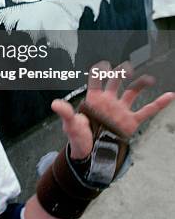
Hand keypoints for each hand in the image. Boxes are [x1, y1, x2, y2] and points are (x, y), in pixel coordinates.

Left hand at [52, 60, 174, 159]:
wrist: (90, 154)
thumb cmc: (78, 137)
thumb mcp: (70, 124)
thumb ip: (66, 113)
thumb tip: (54, 103)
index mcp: (93, 98)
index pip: (96, 79)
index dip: (99, 71)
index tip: (104, 64)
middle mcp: (108, 101)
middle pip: (116, 81)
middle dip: (120, 72)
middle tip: (126, 65)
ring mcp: (120, 110)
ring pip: (132, 92)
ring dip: (140, 84)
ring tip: (148, 78)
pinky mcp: (130, 121)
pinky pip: (146, 111)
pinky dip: (159, 104)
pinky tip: (170, 95)